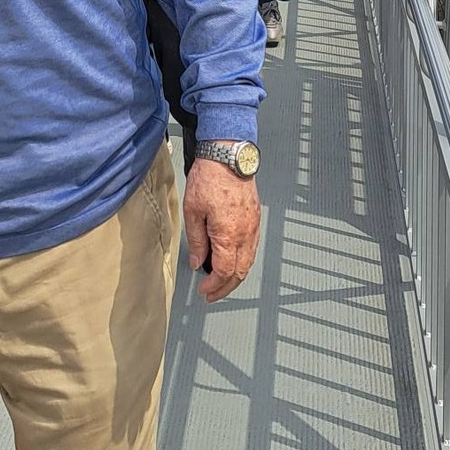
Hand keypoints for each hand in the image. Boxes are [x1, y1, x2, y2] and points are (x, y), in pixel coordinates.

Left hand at [183, 160, 260, 302]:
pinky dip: (244, 261)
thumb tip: (196, 261)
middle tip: (212, 294)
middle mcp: (246, 233)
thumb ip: (196, 240)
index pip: (224, 271)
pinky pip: (253, 248)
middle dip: (226, 288)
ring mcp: (254, 226)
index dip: (213, 285)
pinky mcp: (256, 218)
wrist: (228, 155)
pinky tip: (234, 261)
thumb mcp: (193, 210)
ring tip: (222, 282)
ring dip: (236, 276)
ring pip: (249, 261)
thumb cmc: (210, 177)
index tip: (204, 290)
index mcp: (229, 234)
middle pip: (240, 272)